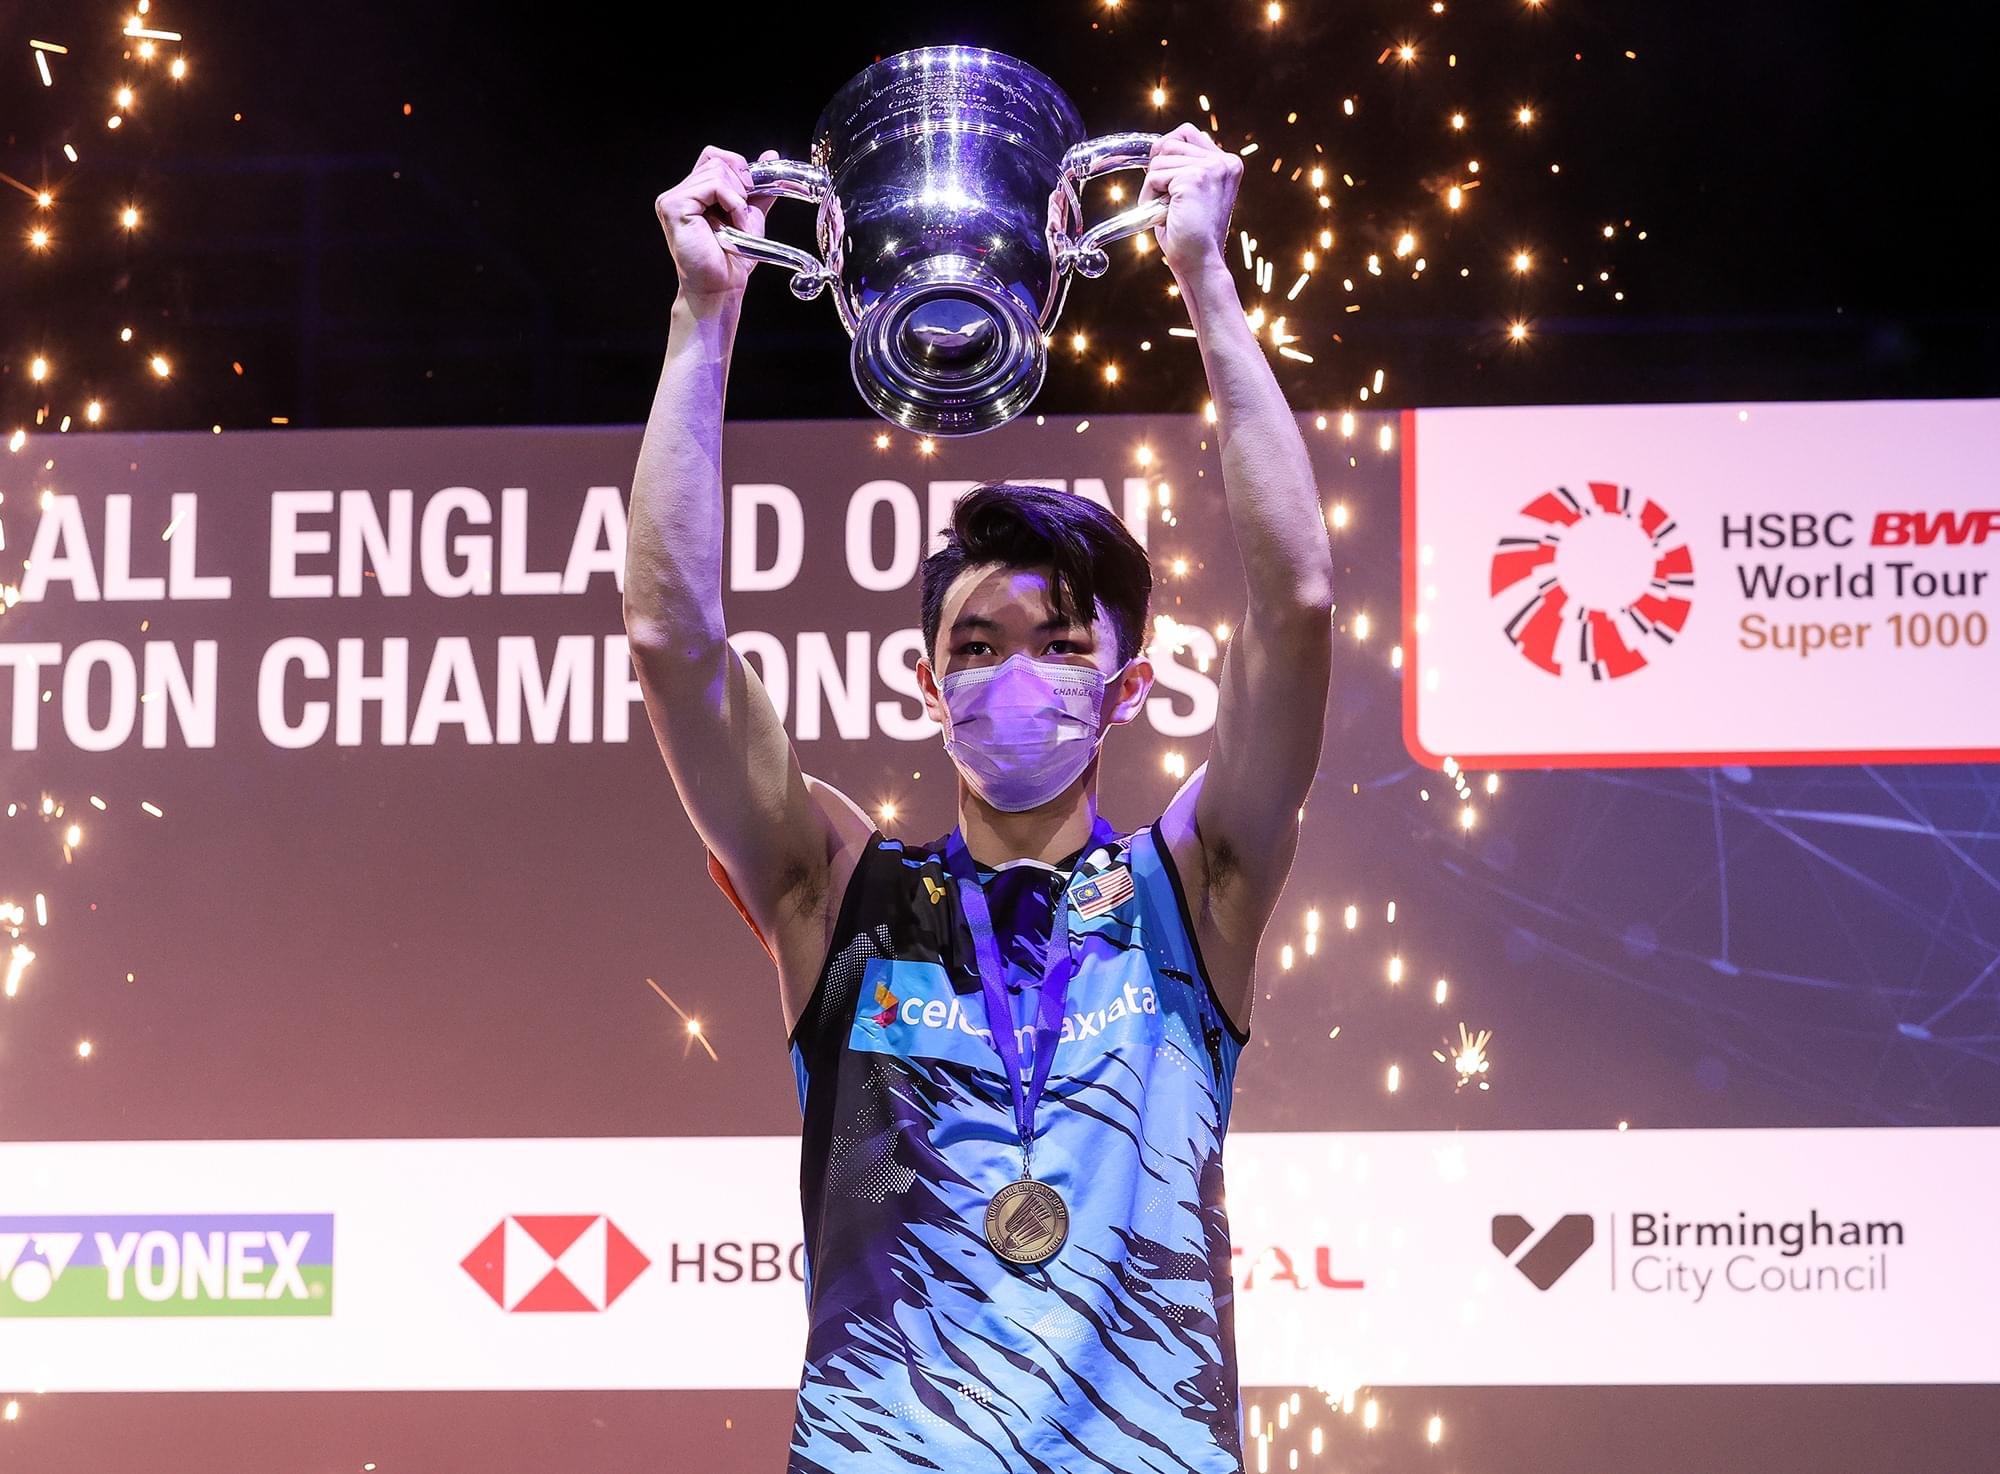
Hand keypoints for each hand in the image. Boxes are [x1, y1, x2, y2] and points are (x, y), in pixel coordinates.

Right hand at [655, 146, 782, 301]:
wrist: (722, 286)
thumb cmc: (731, 257)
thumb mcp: (749, 214)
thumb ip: (757, 187)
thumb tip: (771, 155)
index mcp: (693, 192)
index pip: (714, 156)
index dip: (737, 167)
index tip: (751, 192)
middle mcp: (679, 192)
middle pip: (717, 160)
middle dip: (741, 184)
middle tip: (742, 214)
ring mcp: (672, 198)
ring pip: (717, 171)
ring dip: (738, 198)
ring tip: (737, 225)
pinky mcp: (674, 206)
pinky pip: (712, 185)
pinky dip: (732, 202)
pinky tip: (733, 224)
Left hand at [1138, 124, 1241, 277]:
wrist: (1199, 263)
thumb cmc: (1190, 235)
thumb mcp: (1188, 193)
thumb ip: (1181, 166)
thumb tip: (1155, 147)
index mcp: (1227, 163)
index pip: (1187, 133)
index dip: (1166, 151)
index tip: (1164, 179)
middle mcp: (1223, 161)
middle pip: (1171, 142)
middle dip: (1158, 169)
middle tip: (1163, 198)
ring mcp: (1211, 168)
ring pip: (1160, 158)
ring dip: (1153, 186)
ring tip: (1165, 210)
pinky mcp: (1194, 178)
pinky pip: (1154, 176)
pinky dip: (1148, 197)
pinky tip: (1161, 215)